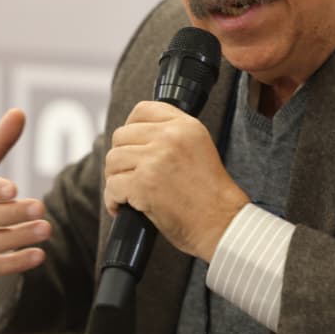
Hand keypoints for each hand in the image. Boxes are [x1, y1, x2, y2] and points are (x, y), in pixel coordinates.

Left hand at [103, 101, 247, 261]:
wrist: (222, 223)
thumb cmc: (211, 195)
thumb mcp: (200, 148)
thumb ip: (173, 136)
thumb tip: (136, 137)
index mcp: (186, 126)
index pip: (143, 110)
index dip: (130, 127)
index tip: (131, 145)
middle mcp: (170, 137)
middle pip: (122, 135)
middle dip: (121, 158)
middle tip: (128, 175)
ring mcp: (155, 159)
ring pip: (113, 160)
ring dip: (115, 179)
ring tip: (126, 192)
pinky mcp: (143, 183)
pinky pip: (112, 186)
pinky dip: (112, 200)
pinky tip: (122, 207)